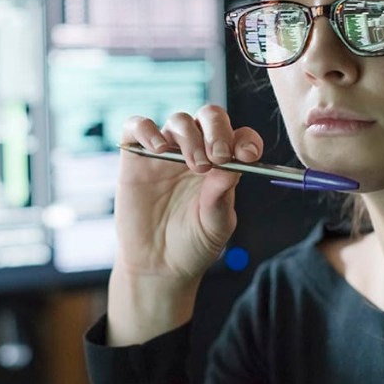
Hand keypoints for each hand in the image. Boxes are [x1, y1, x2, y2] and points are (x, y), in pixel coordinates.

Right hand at [106, 107, 263, 343]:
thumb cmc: (192, 245)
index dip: (245, 139)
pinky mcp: (136, 157)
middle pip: (209, 117)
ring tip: (193, 165)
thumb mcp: (215, 225)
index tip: (247, 155)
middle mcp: (196, 152)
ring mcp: (165, 153)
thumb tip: (233, 166)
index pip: (239, 136)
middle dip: (217, 131)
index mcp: (222, 165)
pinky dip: (147, 129)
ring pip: (179, 120)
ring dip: (190, 136)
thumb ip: (222, 197)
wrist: (157, 266)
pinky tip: (158, 149)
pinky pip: (137, 126)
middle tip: (218, 157)